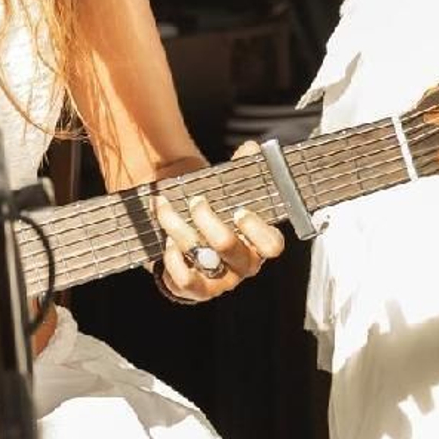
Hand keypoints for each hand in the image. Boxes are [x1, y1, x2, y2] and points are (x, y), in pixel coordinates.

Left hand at [153, 151, 284, 303]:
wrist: (187, 237)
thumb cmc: (214, 212)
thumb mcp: (229, 191)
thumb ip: (242, 170)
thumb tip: (251, 148)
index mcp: (258, 242)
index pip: (272, 245)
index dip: (257, 230)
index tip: (239, 211)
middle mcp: (243, 264)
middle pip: (230, 246)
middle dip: (207, 220)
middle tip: (195, 202)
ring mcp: (221, 281)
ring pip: (204, 259)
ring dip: (180, 231)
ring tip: (166, 211)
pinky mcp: (196, 290)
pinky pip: (186, 280)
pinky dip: (173, 259)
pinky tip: (167, 242)